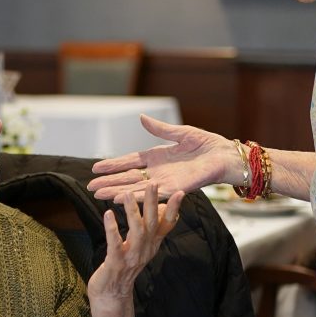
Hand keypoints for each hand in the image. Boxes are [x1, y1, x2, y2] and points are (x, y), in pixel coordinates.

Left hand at [86, 183, 183, 316]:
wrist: (112, 296)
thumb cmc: (125, 267)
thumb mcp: (142, 247)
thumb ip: (152, 229)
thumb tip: (162, 208)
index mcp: (152, 245)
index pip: (167, 225)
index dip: (174, 209)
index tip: (181, 192)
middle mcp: (145, 250)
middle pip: (153, 223)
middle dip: (153, 203)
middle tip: (153, 183)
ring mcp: (131, 257)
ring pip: (136, 231)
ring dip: (133, 212)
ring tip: (128, 194)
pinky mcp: (116, 263)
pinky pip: (115, 243)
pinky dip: (112, 228)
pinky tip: (107, 214)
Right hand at [88, 115, 236, 200]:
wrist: (225, 156)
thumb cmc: (207, 144)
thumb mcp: (180, 133)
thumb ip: (159, 129)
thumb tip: (141, 118)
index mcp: (156, 158)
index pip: (129, 162)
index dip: (112, 165)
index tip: (95, 168)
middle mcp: (157, 172)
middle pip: (127, 178)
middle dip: (108, 182)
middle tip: (90, 186)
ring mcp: (165, 182)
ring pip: (135, 188)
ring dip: (117, 192)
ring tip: (99, 194)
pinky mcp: (175, 189)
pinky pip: (153, 194)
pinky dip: (137, 197)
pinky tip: (123, 198)